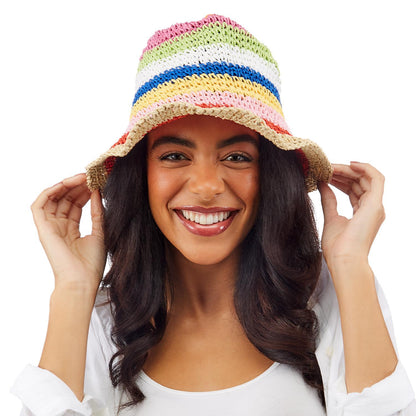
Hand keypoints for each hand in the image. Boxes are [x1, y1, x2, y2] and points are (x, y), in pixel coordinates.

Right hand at [31, 173, 105, 293]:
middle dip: (77, 186)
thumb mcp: (100, 232)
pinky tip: (65, 184)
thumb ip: (98, 212)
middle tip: (91, 176)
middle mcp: (59, 227)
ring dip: (66, 186)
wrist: (82, 281)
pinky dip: (50, 192)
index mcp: (71, 230)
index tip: (97, 182)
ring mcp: (50, 227)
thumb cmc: (91, 264)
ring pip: (54, 199)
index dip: (84, 192)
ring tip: (82, 178)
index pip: (76, 204)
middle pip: (65, 199)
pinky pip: (40, 205)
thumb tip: (97, 192)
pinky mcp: (43, 228)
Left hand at [318, 162, 385, 271]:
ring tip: (330, 166)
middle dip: (342, 173)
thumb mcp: (330, 218)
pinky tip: (349, 164)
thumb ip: (328, 200)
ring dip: (348, 170)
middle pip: (360, 183)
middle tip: (325, 167)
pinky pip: (376, 178)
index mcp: (363, 213)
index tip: (324, 174)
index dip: (340, 179)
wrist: (344, 260)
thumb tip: (322, 184)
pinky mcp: (375, 205)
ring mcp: (375, 207)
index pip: (354, 190)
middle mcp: (372, 209)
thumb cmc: (337, 247)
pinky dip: (365, 168)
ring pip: (366, 178)